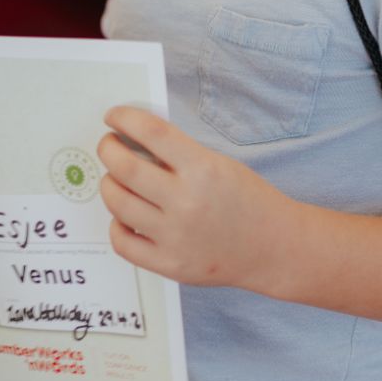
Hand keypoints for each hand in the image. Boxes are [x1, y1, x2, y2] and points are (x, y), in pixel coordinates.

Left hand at [97, 105, 292, 289]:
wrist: (274, 246)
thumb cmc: (247, 200)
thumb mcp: (218, 164)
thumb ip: (179, 155)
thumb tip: (134, 140)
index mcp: (202, 169)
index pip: (151, 132)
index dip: (124, 118)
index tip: (113, 116)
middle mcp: (186, 202)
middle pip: (125, 168)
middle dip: (108, 149)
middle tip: (108, 145)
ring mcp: (176, 237)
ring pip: (118, 204)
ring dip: (109, 184)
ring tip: (114, 178)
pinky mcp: (170, 264)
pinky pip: (124, 243)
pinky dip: (117, 225)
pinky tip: (124, 216)